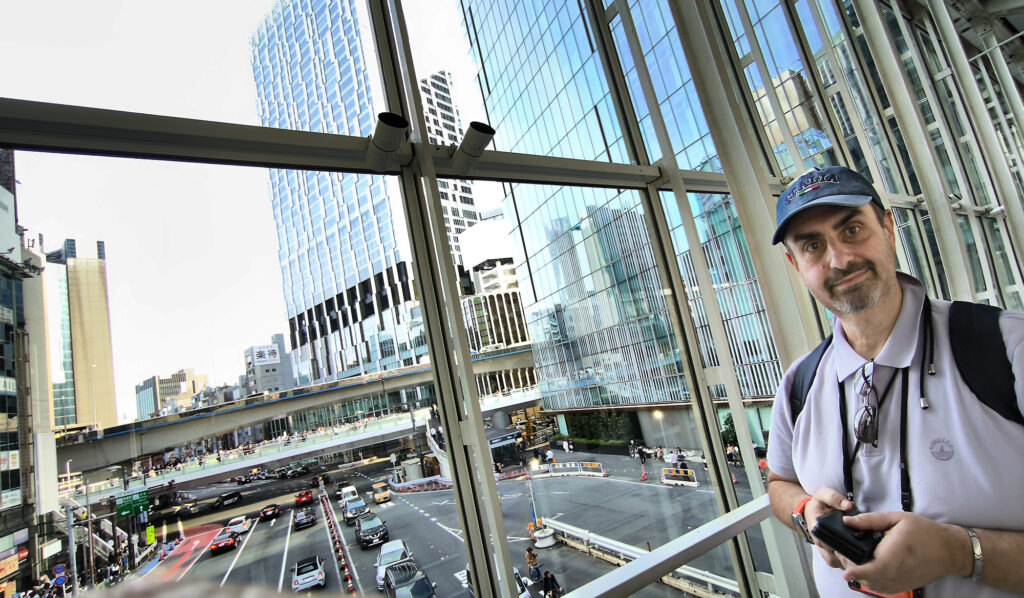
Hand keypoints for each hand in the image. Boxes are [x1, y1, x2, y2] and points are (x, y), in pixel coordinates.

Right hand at [807, 487, 854, 568]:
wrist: (811, 511)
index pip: (826, 541)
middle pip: (832, 557)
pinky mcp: (830, 552)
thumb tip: (848, 506)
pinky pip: (838, 563)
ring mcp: (824, 549)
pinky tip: (858, 558)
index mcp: (816, 528)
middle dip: (847, 557)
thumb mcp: (824, 495)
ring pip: (835, 563)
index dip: (840, 545)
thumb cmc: (819, 504)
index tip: (854, 543)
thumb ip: (835, 498)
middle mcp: (819, 541)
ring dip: (847, 562)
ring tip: (861, 558)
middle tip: (862, 553)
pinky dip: (847, 563)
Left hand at [837, 511, 965, 593]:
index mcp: (888, 559)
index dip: (846, 565)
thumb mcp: (896, 519)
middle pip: (860, 577)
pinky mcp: (900, 587)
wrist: (949, 551)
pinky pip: (879, 587)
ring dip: (859, 572)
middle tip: (845, 549)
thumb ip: (870, 521)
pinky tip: (869, 565)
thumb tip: (847, 521)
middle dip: (849, 565)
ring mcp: (896, 584)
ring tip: (856, 556)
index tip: (840, 553)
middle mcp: (891, 576)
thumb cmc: (925, 533)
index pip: (859, 571)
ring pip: (868, 584)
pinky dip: (870, 578)